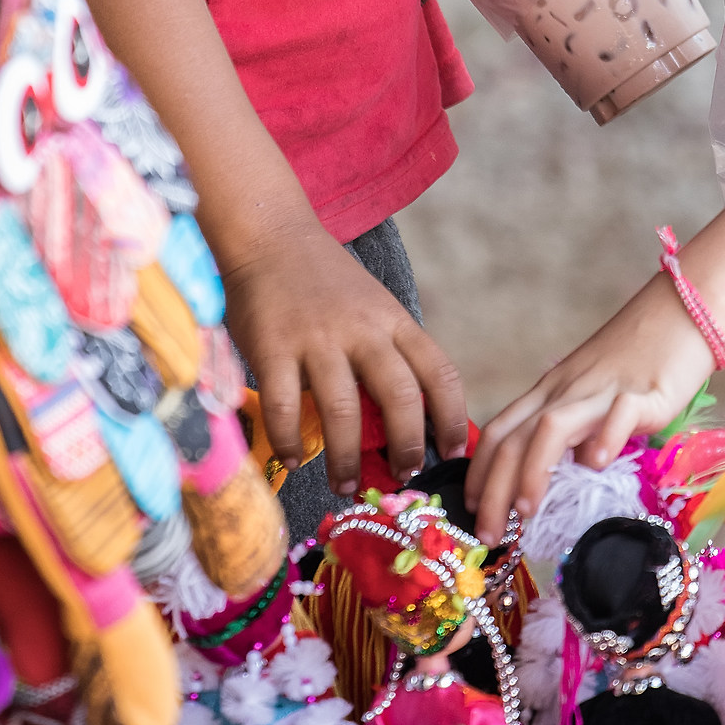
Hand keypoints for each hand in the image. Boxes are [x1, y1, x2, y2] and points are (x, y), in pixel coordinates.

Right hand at [222, 209, 465, 494]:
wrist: (272, 238)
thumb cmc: (327, 284)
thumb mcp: (373, 309)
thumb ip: (389, 354)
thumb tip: (409, 423)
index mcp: (394, 321)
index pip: (439, 371)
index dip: (452, 417)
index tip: (452, 452)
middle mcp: (363, 330)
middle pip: (399, 395)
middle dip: (406, 446)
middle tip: (403, 477)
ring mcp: (317, 339)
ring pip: (343, 410)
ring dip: (347, 459)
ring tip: (346, 486)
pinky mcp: (273, 348)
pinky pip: (285, 406)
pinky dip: (289, 442)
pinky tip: (293, 461)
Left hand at [466, 277, 715, 542]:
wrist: (683, 309)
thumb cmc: (638, 355)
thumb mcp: (590, 390)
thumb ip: (574, 427)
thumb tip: (565, 473)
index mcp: (552, 390)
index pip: (500, 432)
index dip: (479, 474)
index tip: (471, 512)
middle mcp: (568, 390)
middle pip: (516, 438)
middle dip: (493, 491)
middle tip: (486, 537)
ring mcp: (605, 391)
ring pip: (552, 427)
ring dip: (532, 471)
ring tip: (525, 513)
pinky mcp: (647, 392)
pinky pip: (620, 413)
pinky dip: (605, 438)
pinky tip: (598, 465)